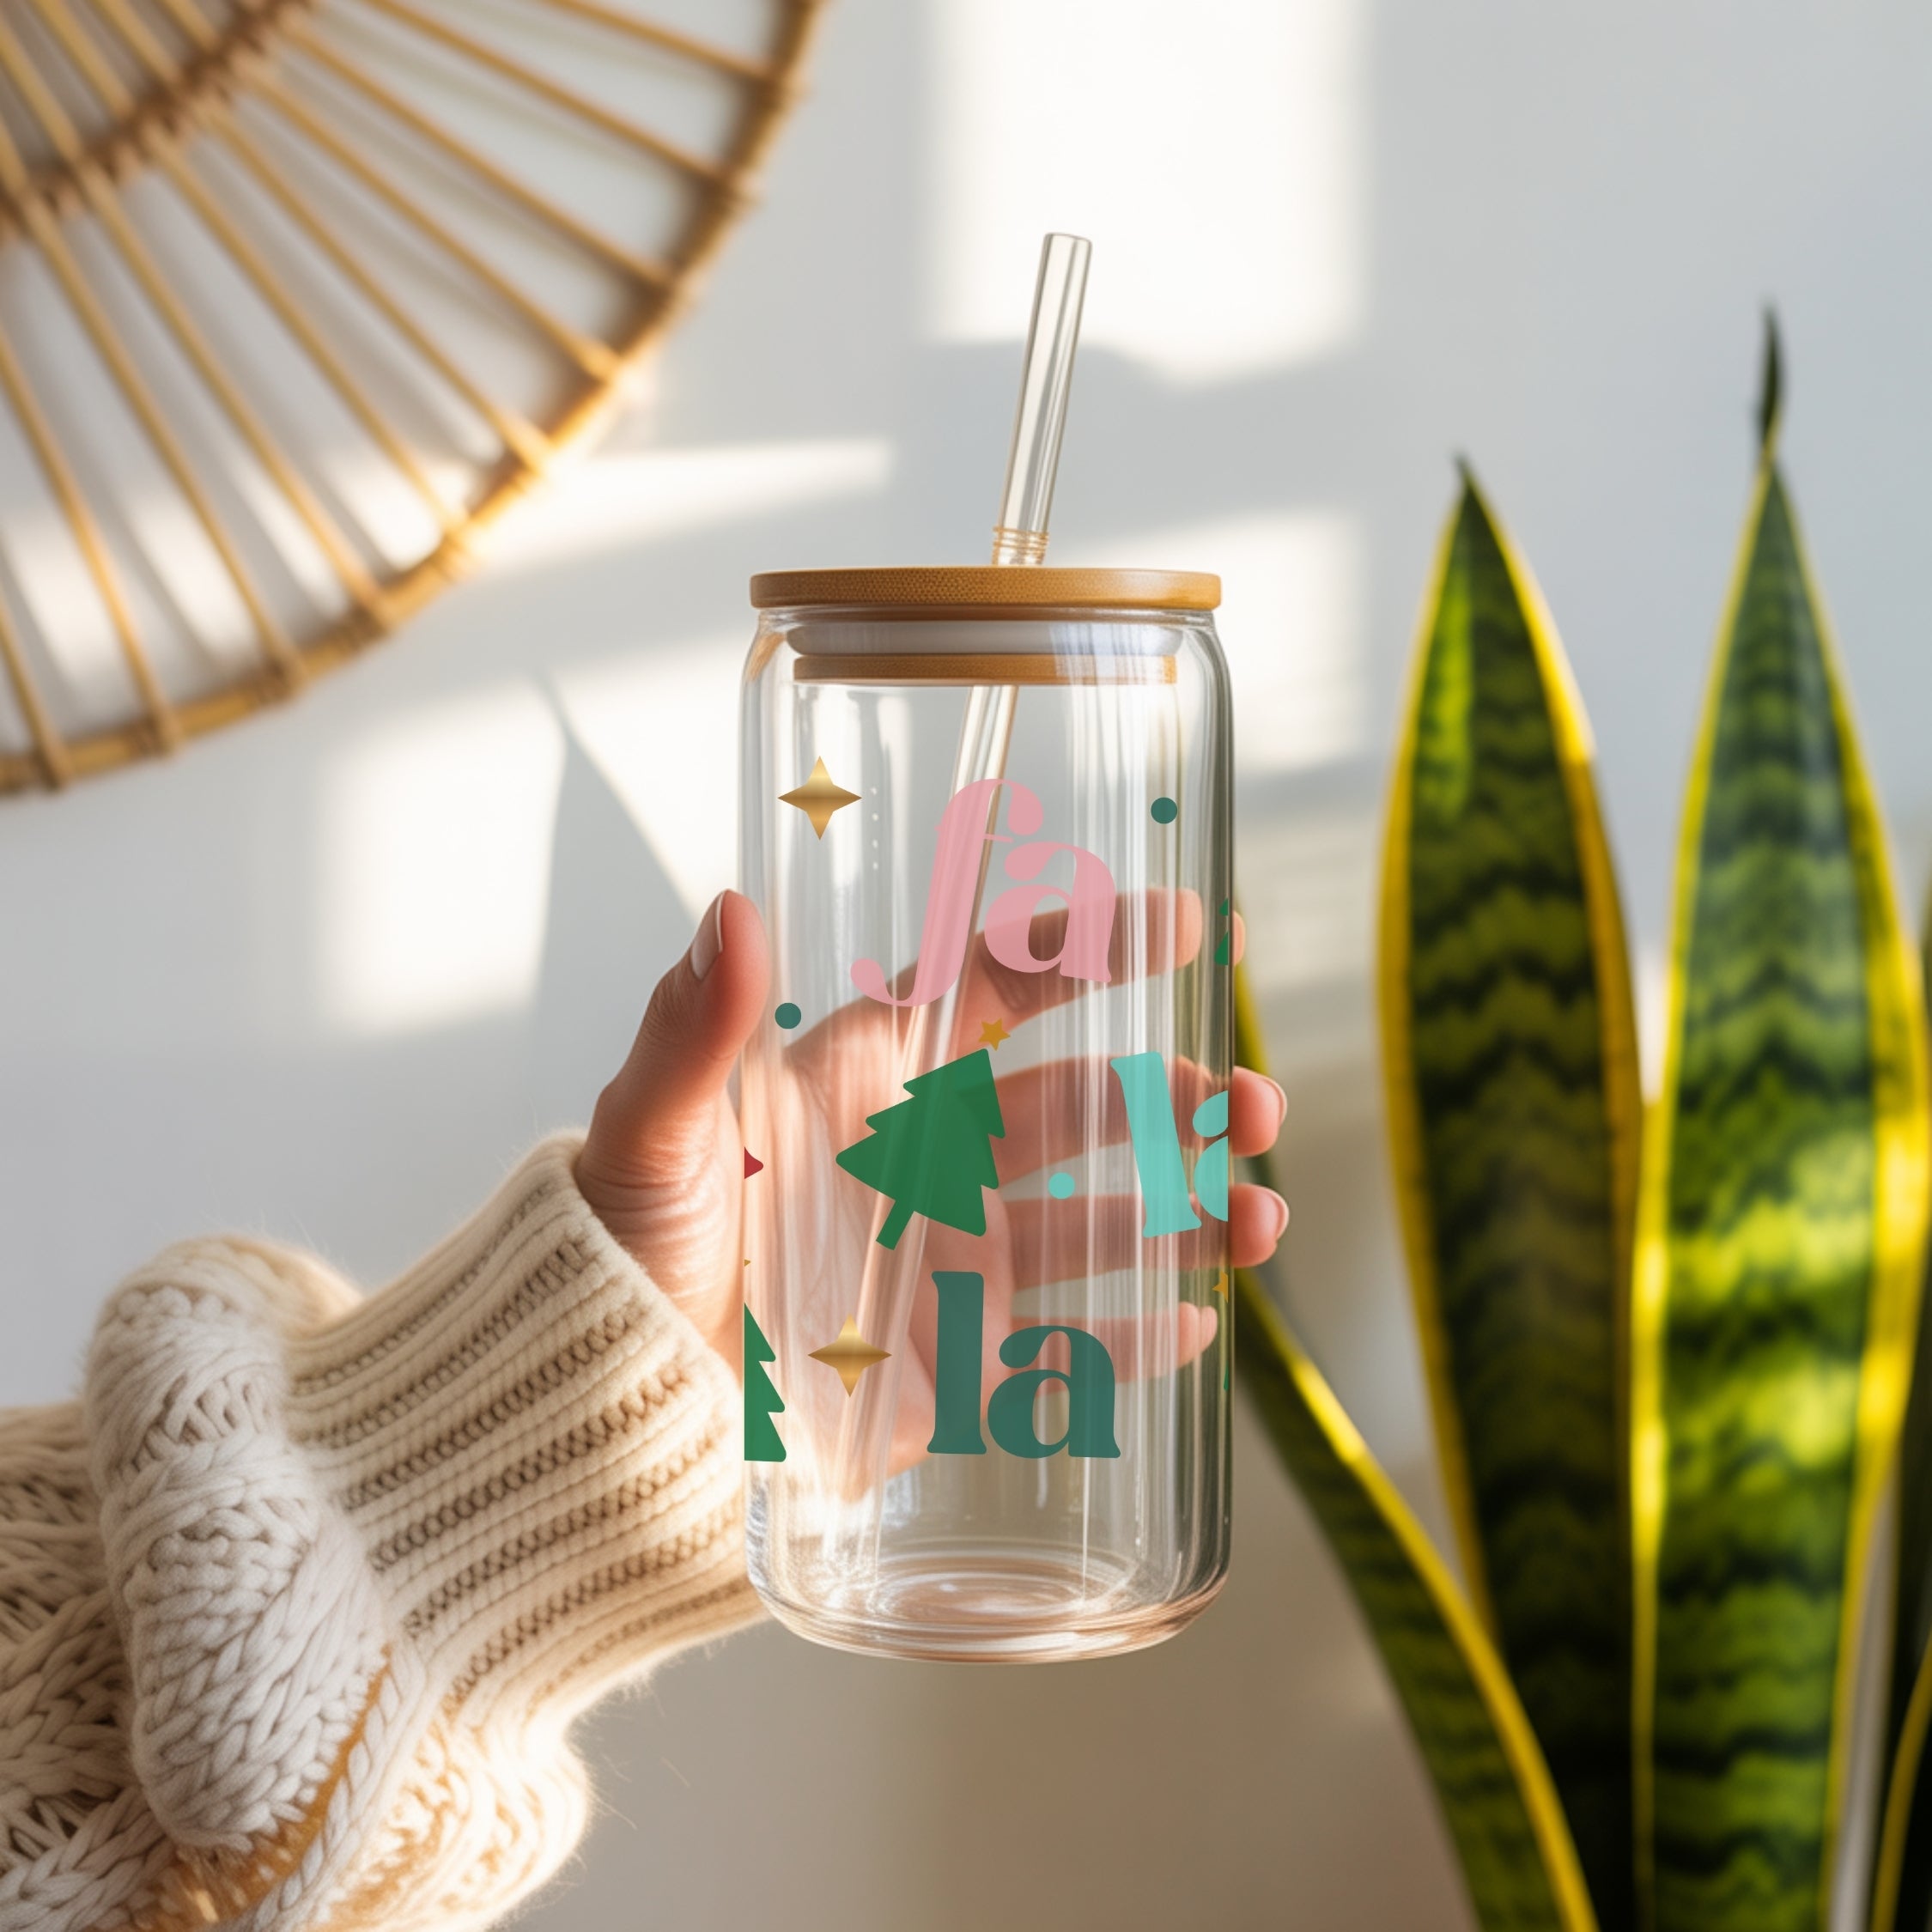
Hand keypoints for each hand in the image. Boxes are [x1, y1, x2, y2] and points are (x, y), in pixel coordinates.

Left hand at [577, 891, 1289, 1413]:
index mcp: (864, 1079)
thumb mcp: (649, 1137)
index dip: (1088, 948)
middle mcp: (924, 1158)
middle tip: (1252, 1102)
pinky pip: (1066, 1345)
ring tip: (1259, 1219)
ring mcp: (949, 1261)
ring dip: (1189, 1211)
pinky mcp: (951, 1362)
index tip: (1185, 922)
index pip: (992, 986)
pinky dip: (1135, 1336)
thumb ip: (691, 1032)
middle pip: (1081, 1105)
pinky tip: (1197, 1325)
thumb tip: (729, 906)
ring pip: (1099, 1220)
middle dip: (1179, 1093)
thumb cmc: (613, 1254)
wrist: (601, 1413)